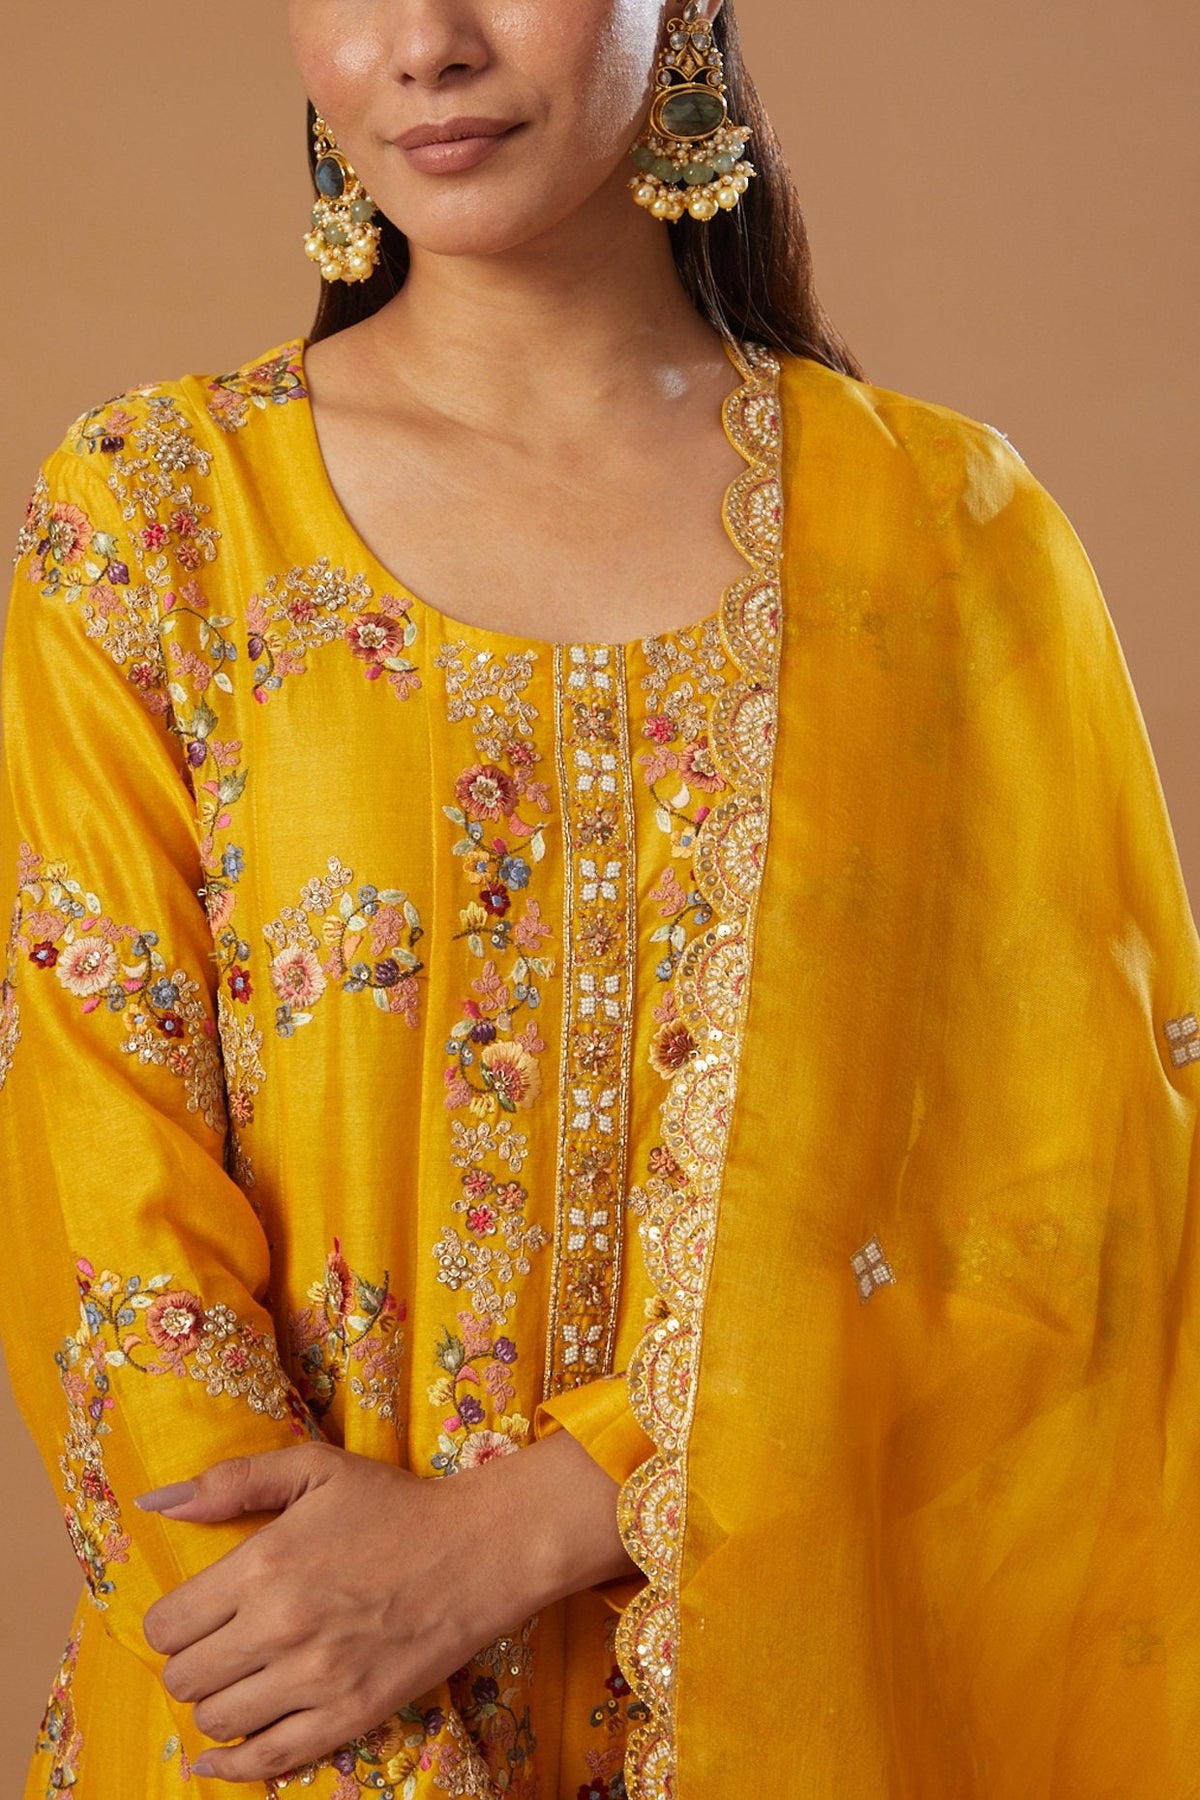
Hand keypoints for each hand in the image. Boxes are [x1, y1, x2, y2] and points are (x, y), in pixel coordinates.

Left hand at [137, 1431, 638, 1783]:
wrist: (477, 1551)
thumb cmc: (394, 1504)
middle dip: (189, 1664)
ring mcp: (314, 1679)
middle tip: (216, 1647)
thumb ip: (231, 1481)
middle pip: (185, 1679)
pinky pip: (267, 1760)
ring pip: (217, 1721)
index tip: (190, 1617)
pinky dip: (234, 1765)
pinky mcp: (348, 1715)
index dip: (170, 1624)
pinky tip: (222, 1756)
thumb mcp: (314, 1467)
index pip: (167, 1625)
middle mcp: (279, 1629)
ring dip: (215, 1705)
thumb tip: (156, 1502)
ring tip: (238, 1681)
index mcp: (262, 1567)